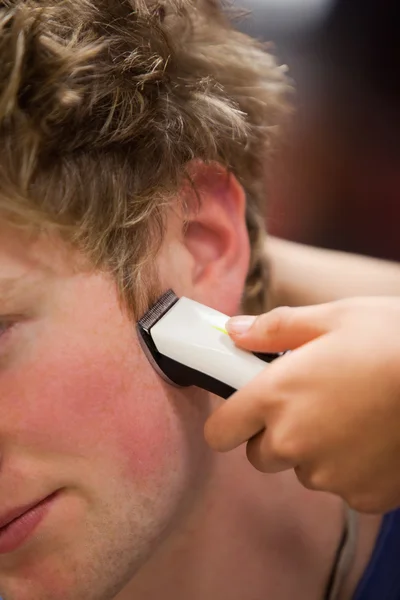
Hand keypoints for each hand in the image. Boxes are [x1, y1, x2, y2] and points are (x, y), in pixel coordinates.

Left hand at [204, 297, 399, 512]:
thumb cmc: (392, 338)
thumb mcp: (331, 317)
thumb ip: (273, 328)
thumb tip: (233, 332)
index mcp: (276, 397)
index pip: (220, 432)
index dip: (229, 420)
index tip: (242, 409)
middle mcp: (295, 443)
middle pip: (261, 454)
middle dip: (275, 433)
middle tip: (308, 402)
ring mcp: (330, 475)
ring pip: (303, 469)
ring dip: (316, 449)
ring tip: (351, 413)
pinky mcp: (364, 496)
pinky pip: (342, 484)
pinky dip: (351, 466)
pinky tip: (374, 435)